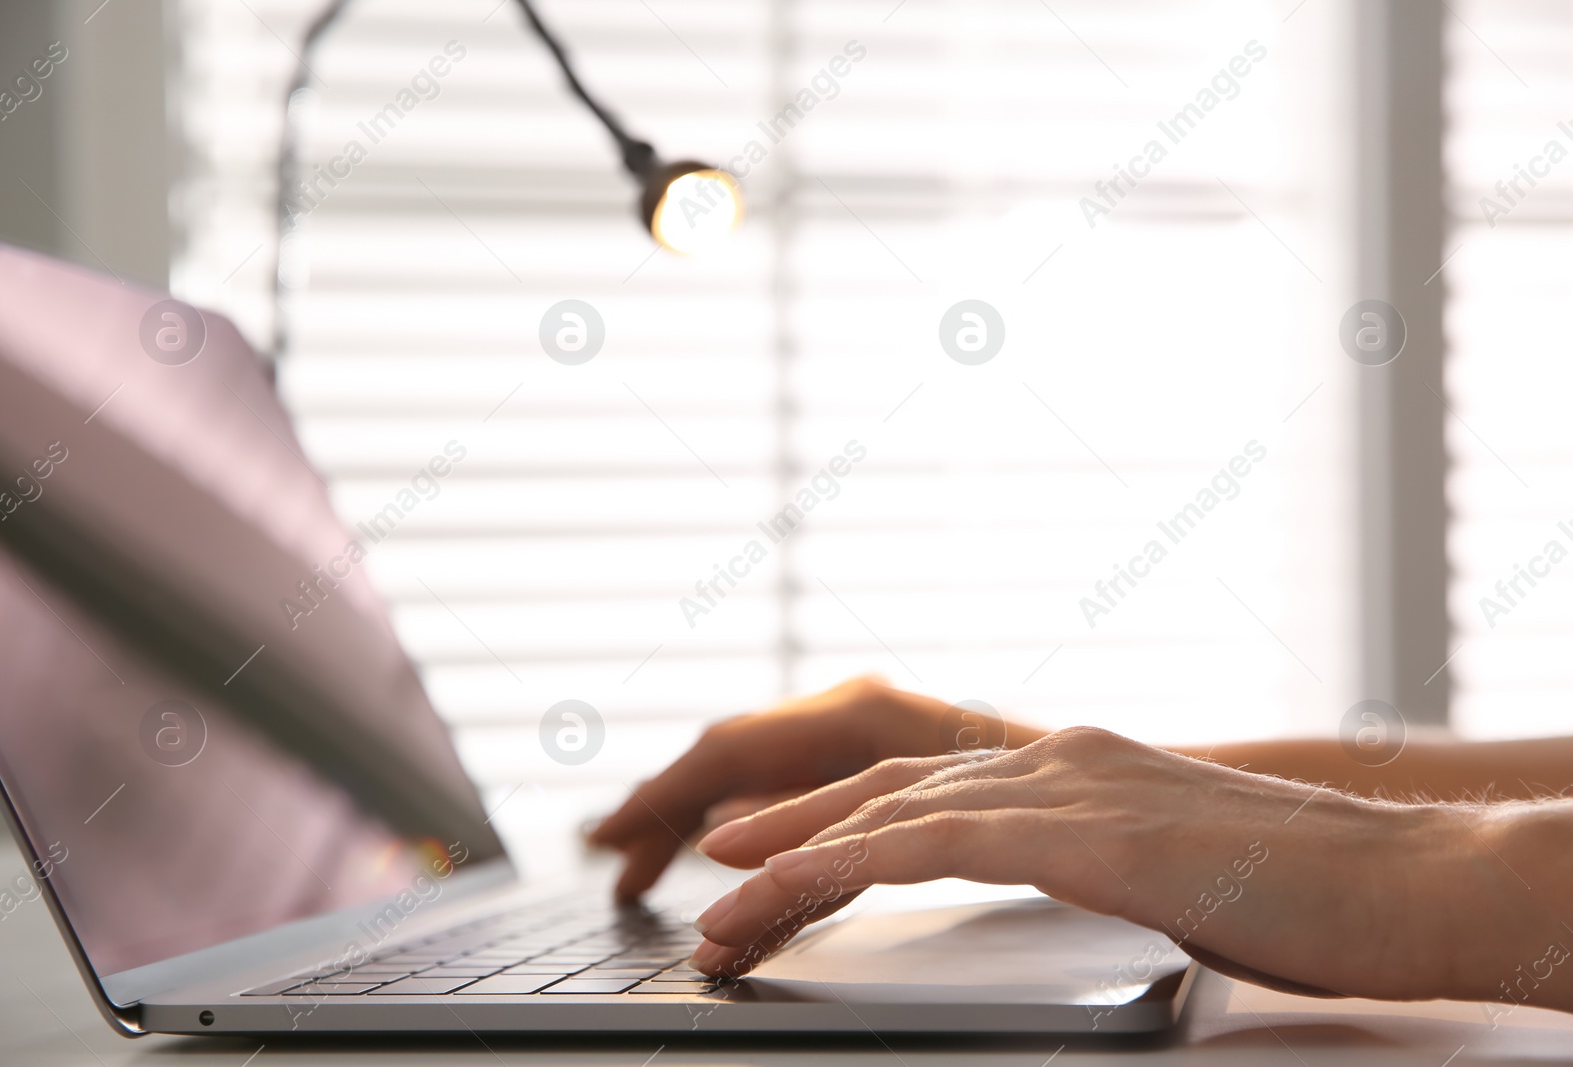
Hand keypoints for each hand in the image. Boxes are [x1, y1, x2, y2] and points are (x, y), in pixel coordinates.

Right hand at [589, 678, 1034, 899]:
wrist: (1163, 797)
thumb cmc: (1076, 814)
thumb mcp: (958, 812)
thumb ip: (848, 818)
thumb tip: (727, 824)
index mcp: (868, 715)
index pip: (733, 751)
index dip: (664, 797)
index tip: (612, 839)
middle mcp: (864, 716)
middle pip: (738, 759)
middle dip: (669, 807)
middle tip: (608, 854)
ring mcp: (878, 740)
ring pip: (768, 781)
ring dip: (707, 822)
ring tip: (646, 866)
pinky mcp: (900, 772)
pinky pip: (808, 799)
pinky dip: (764, 835)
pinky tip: (746, 865)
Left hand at [686, 727, 1480, 1003]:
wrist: (1403, 876)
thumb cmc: (1301, 891)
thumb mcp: (1166, 872)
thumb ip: (1091, 864)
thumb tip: (1052, 886)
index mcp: (1072, 766)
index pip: (922, 791)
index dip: (835, 819)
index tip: (770, 854)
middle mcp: (1054, 760)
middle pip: (883, 791)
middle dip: (789, 831)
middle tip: (712, 866)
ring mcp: (1067, 786)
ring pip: (887, 815)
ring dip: (792, 860)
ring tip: (718, 900)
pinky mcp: (1083, 834)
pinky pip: (933, 845)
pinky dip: (848, 864)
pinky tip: (792, 886)